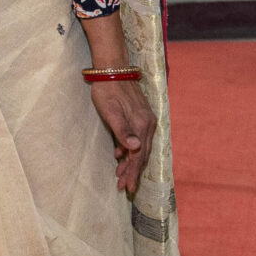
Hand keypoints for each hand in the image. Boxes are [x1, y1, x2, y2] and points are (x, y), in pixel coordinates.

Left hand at [87, 77, 154, 194]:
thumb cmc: (107, 91)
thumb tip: (136, 149)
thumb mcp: (111, 112)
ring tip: (120, 174)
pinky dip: (130, 150)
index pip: (138, 156)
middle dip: (132, 171)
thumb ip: (123, 131)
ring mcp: (146, 119)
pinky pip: (139, 138)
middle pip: (142, 154)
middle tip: (123, 186)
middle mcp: (148, 124)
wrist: (112, 68)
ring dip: (131, 162)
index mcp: (142, 125)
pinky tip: (120, 155)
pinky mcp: (142, 115)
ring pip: (141, 147)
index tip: (127, 187)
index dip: (133, 173)